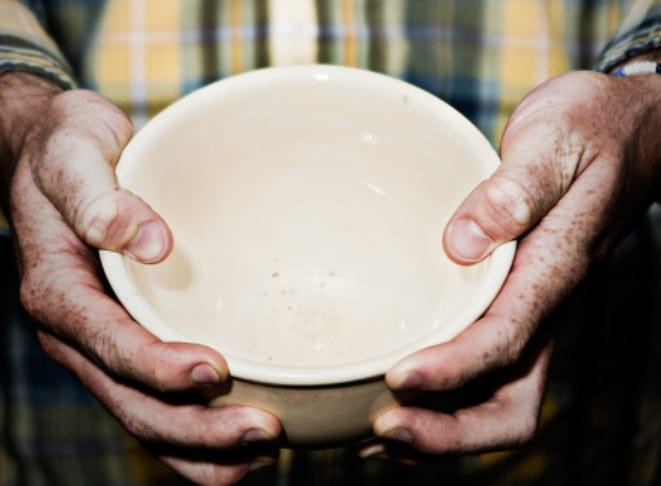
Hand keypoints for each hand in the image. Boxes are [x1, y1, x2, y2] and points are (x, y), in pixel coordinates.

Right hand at [1, 73, 280, 484]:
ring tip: (262, 453)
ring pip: (145, 418)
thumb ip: (97, 195)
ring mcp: (102, 346)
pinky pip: (155, 402)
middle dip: (196, 429)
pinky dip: (195, 434)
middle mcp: (78, 332)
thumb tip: (147, 242)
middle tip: (264, 432)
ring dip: (201, 448)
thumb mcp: (73, 154)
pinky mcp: (127, 344)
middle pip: (131, 402)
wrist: (50, 158)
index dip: (158, 368)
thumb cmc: (65, 152)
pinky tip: (239, 443)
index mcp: (58, 292)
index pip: (108, 344)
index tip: (216, 372)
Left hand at [363, 68, 660, 458]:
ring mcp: (526, 312)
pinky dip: (437, 401)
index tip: (395, 377)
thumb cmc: (587, 131)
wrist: (621, 132)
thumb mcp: (552, 143)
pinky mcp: (507, 304)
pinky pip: (479, 374)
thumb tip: (463, 244)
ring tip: (368, 432)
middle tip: (379, 429)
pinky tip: (389, 397)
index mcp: (553, 272)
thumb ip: (516, 190)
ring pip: (492, 400)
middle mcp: (541, 306)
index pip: (504, 342)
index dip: (452, 370)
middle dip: (447, 431)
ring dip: (436, 428)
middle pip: (508, 404)